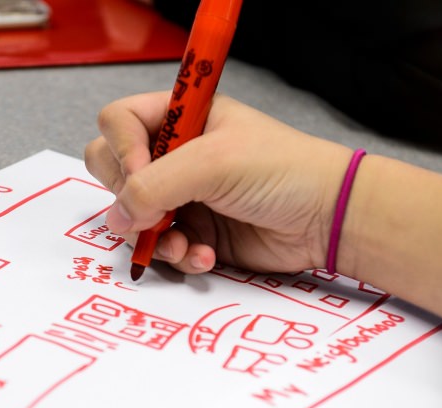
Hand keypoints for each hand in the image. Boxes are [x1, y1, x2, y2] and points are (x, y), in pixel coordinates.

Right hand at [85, 92, 353, 273]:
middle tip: (156, 212)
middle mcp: (175, 154)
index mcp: (180, 117)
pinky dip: (178, 256)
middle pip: (114, 172)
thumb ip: (155, 186)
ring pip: (132, 218)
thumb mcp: (213, 164)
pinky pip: (161, 248)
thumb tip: (116, 216)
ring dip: (152, 237)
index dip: (122, 150)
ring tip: (183, 245)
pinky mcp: (194, 233)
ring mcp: (182, 196)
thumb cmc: (282, 172)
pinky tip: (205, 257)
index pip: (118, 123)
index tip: (142, 173)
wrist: (326, 219)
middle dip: (130, 200)